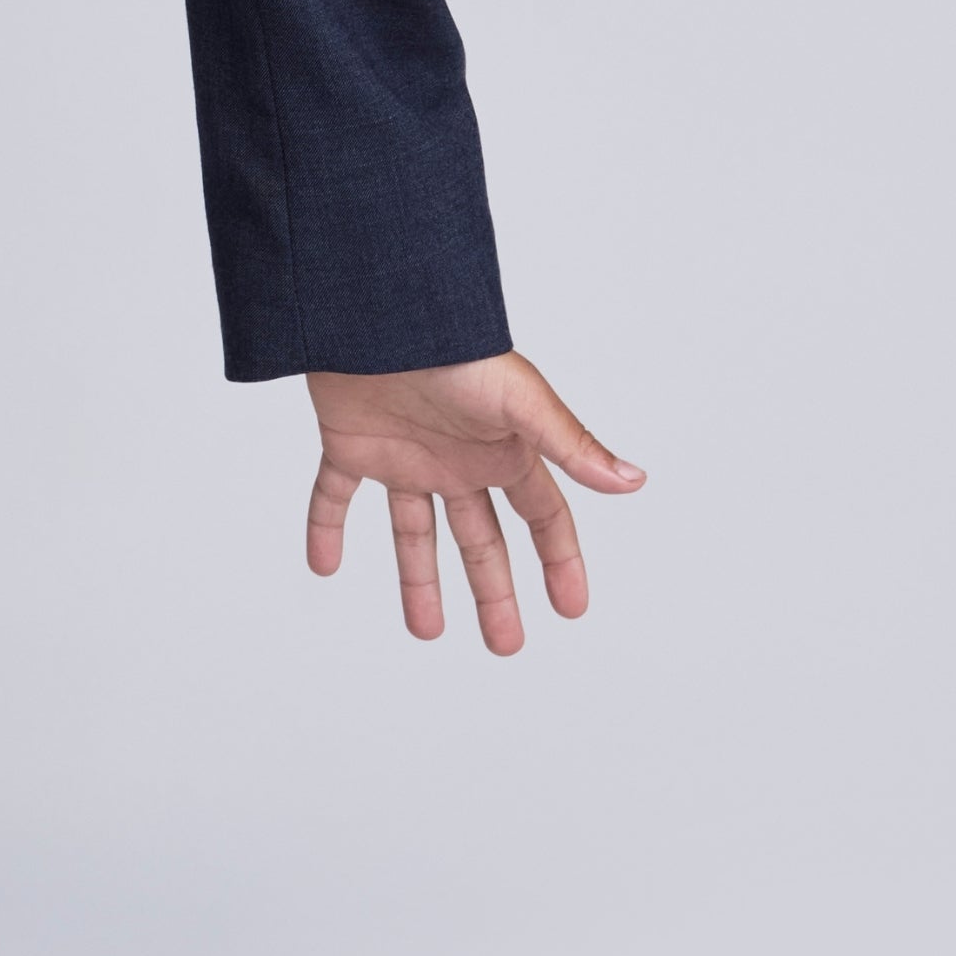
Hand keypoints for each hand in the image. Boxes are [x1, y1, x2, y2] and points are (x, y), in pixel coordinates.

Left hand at [304, 348, 643, 654]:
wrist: (371, 312)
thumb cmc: (451, 346)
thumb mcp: (519, 402)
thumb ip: (570, 446)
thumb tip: (634, 481)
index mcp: (501, 448)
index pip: (542, 516)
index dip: (559, 561)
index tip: (572, 609)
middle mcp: (456, 458)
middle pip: (480, 537)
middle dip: (494, 589)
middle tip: (505, 644)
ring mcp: (403, 453)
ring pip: (413, 529)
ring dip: (417, 579)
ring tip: (425, 631)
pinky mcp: (350, 443)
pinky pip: (332, 495)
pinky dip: (325, 527)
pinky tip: (322, 565)